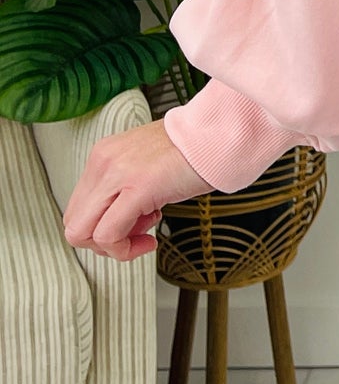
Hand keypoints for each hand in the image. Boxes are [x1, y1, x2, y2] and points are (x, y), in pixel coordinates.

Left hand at [63, 118, 213, 260]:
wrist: (220, 134)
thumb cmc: (192, 151)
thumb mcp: (144, 164)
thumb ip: (122, 187)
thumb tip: (116, 220)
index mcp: (104, 155)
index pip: (78, 207)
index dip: (98, 228)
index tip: (126, 228)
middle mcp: (104, 162)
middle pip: (74, 224)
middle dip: (101, 243)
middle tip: (132, 237)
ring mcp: (118, 173)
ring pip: (84, 233)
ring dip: (114, 247)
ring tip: (145, 232)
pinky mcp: (138, 188)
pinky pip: (109, 235)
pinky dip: (125, 249)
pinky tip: (150, 239)